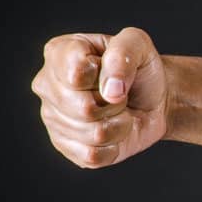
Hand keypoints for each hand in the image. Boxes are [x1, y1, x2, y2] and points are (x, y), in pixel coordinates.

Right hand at [32, 27, 169, 168]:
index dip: (107, 75)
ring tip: (118, 111)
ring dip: (119, 124)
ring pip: (92, 133)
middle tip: (120, 94)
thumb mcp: (139, 45)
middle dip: (116, 103)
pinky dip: (114, 146)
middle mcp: (46, 85)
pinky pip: (93, 156)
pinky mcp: (65, 146)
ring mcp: (51, 118)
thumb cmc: (141, 69)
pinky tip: (113, 131)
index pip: (77, 72)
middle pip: (84, 108)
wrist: (155, 100)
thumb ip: (124, 53)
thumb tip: (110, 90)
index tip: (115, 70)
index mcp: (58, 52)